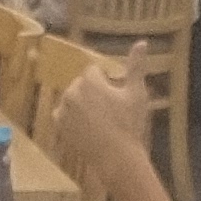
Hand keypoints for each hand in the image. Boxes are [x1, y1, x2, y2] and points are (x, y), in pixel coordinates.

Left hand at [54, 42, 151, 172]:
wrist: (116, 158)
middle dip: (94, 92)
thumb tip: (142, 42)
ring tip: (99, 120)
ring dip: (82, 103)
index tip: (115, 96)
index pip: (94, 71)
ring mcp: (63, 109)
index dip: (107, 82)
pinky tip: (87, 126)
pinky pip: (63, 113)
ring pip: (73, 98)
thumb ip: (136, 66)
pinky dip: (72, 117)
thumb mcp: (136, 93)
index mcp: (89, 81)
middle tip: (109, 111)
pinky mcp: (59, 125)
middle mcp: (72, 91)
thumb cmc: (129, 125)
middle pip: (82, 84)